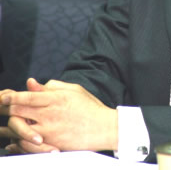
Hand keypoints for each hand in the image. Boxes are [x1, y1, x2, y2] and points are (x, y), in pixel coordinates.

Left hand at [0, 78, 117, 153]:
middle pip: (19, 111)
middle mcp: (50, 114)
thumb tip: (31, 83)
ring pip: (20, 129)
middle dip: (7, 109)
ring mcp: (49, 131)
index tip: (4, 97)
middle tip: (2, 108)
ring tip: (5, 126)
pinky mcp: (51, 144)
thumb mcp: (73, 90)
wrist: (103, 128)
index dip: (12, 96)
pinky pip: (27, 144)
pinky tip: (14, 141)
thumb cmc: (90, 107)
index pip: (27, 96)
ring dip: (10, 126)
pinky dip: (17, 142)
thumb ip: (52, 86)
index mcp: (56, 98)